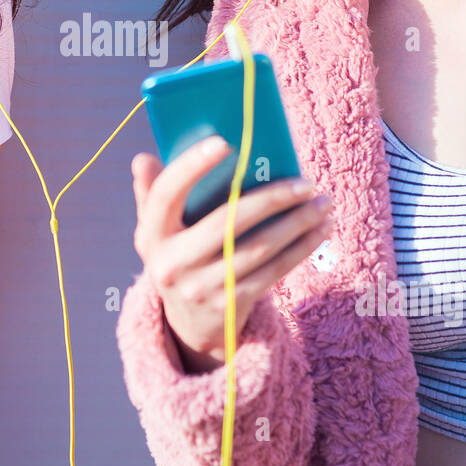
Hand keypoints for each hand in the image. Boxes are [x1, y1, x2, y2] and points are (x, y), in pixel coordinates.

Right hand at [131, 136, 333, 361]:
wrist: (189, 324)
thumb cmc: (178, 256)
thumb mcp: (156, 231)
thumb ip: (152, 194)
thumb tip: (143, 159)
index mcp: (151, 235)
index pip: (166, 195)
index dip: (191, 167)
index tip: (225, 141)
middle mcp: (171, 264)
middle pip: (226, 223)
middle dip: (271, 199)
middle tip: (306, 182)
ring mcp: (202, 288)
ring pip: (258, 248)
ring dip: (297, 223)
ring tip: (323, 203)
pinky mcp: (231, 305)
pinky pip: (273, 272)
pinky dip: (301, 248)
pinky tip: (320, 230)